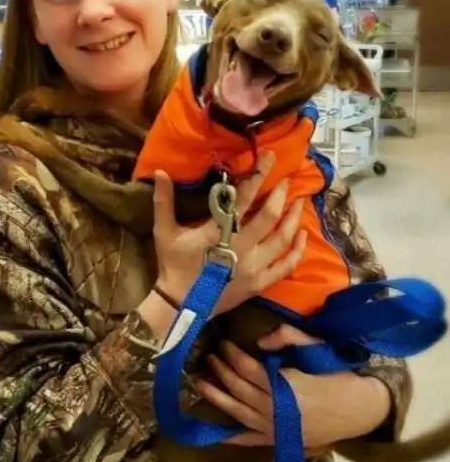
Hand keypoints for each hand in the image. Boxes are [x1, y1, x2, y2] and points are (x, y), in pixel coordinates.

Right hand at [152, 152, 306, 317]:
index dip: (258, 176)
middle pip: (269, 216)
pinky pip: (286, 266)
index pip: (243, 198)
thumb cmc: (173, 264)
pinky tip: (301, 235)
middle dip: (280, 194)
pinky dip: (297, 250)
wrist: (181, 304)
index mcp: (218, 232)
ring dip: (293, 218)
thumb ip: (163, 200)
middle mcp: (241, 247)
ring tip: (299, 202)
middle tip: (286, 180)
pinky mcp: (260, 283)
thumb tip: (160, 171)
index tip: (270, 158)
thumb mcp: (164, 231)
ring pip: (282, 238)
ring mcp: (253, 267)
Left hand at [197, 326, 391, 448]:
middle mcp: (273, 408)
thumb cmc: (338, 374)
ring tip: (200, 384)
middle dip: (221, 371)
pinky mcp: (279, 440)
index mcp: (282, 384)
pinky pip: (250, 440)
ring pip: (237, 412)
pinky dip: (232, 436)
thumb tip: (260, 340)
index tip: (223, 343)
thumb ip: (287, 337)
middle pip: (238, 388)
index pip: (246, 368)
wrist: (361, 409)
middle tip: (209, 358)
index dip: (231, 354)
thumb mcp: (316, 348)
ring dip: (217, 398)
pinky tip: (216, 431)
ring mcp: (274, 428)